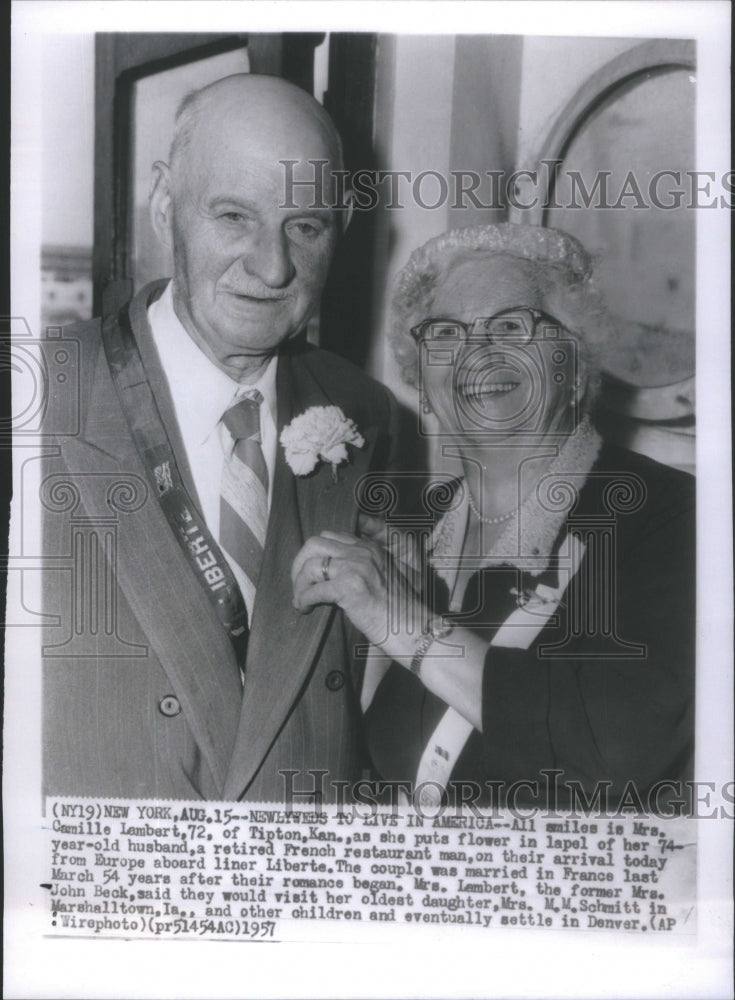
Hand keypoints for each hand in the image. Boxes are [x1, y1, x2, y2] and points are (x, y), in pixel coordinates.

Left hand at [291, 531, 422, 657]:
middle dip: (299, 563)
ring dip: (299, 584)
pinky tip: (304, 609)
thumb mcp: (382, 578)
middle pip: (314, 544)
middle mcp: (362, 552)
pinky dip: (303, 600)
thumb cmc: (397, 610)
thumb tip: (327, 575)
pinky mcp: (350, 587)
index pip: (331, 537)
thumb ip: (360, 568)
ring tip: (300, 600)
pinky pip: (312, 590)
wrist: (413, 628)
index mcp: (369, 548)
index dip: (315, 554)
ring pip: (310, 565)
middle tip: (299, 583)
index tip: (310, 572)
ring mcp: (356, 567)